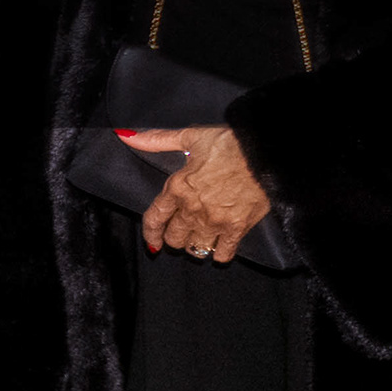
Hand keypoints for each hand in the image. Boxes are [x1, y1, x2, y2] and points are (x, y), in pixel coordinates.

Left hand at [127, 125, 272, 261]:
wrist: (265, 154)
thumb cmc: (229, 144)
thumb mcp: (190, 137)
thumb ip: (157, 140)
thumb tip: (126, 135)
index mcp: (177, 188)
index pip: (154, 220)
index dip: (151, 234)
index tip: (153, 242)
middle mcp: (193, 209)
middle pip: (175, 238)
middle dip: (175, 238)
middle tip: (182, 234)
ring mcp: (215, 221)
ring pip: (196, 248)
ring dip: (196, 246)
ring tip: (200, 240)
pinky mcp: (238, 228)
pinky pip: (223, 253)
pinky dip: (220, 254)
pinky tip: (220, 248)